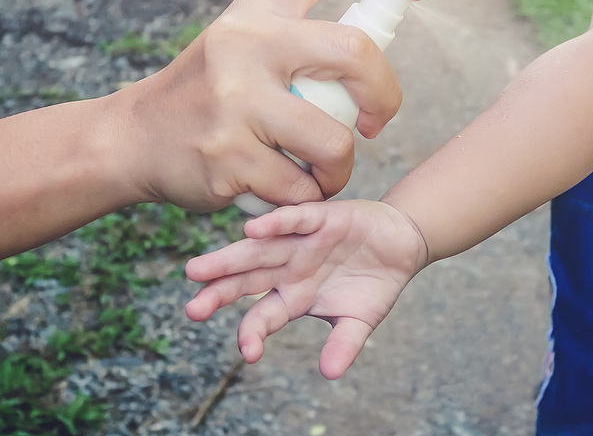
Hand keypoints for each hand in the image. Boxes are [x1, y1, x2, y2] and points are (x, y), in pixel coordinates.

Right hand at [114, 0, 434, 210]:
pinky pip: (300, 187)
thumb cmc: (208, 91)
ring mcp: (234, 100)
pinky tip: (286, 188)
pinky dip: (306, 196)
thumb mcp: (243, 40)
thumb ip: (299, 33)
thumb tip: (378, 39)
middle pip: (355, 52)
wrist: (133, 139)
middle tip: (374, 122)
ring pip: (334, 141)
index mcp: (258, 9)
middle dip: (385, 97)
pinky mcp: (227, 157)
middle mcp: (246, 42)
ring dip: (341, 168)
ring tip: (323, 172)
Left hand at [184, 200, 427, 378]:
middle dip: (219, 293)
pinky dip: (275, 224)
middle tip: (192, 310)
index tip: (248, 353)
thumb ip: (344, 344)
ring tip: (199, 270)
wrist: (401, 241)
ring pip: (260, 250)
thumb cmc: (374, 282)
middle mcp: (288, 268)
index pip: (263, 316)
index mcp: (293, 296)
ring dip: (230, 259)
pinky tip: (252, 230)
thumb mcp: (360, 320)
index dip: (252, 333)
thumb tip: (330, 374)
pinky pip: (294, 220)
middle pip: (246, 281)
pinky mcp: (321, 219)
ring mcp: (301, 243)